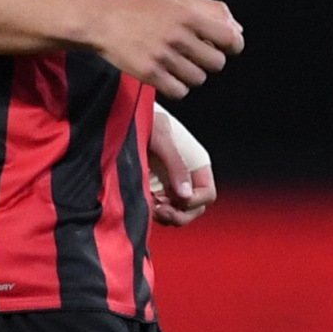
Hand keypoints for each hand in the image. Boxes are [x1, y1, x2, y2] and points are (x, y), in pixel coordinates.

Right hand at [95, 0, 243, 99]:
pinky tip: (167, 74)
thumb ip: (211, 10)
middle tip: (194, 54)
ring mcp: (163, 56)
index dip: (232, 45)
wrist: (104, 20)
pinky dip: (177, 87)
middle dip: (208, 60)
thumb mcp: (177, 0)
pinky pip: (180, 92)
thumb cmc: (141, 10)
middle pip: (217, 63)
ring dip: (191, 74)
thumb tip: (237, 29)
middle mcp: (177, 35)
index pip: (230, 38)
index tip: (227, 47)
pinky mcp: (150, 74)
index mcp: (187, 15)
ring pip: (199, 79)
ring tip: (176, 62)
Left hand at [149, 107, 215, 226]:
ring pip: (178, 213)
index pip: (207, 193)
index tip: (175, 200)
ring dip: (166, 215)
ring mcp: (171, 184)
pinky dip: (154, 211)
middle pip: (195, 208)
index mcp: (196, 163)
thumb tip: (185, 196)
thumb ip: (176, 164)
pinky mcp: (155, 189)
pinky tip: (143, 202)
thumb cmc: (147, 119)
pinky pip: (162, 210)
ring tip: (149, 204)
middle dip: (179, 214)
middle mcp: (187, 176)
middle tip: (159, 209)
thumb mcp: (161, 137)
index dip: (195, 201)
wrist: (125, 117)